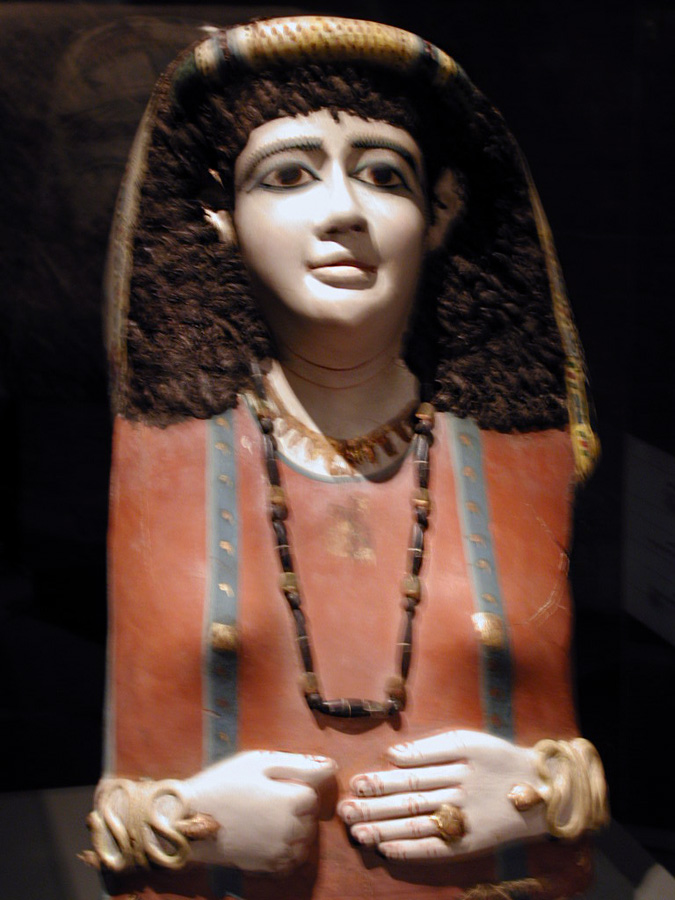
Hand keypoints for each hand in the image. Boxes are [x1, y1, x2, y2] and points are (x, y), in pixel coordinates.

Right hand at [184, 750, 336, 873]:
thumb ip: (300, 763)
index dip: (293, 785)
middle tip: (263, 799)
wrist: (190, 819)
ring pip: (304, 839)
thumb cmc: (224, 784)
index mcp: (293, 800)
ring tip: (263, 817)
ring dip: (292, 828)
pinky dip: (285, 849)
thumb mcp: (259, 762)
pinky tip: (264, 837)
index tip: (270, 784)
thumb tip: (332, 766)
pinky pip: (292, 859)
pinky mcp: (269, 867)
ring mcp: (281, 851)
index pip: (313, 792)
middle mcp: (292, 829)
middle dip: (294, 806)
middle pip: (309, 816)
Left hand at [337, 730, 546, 861]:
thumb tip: (394, 755)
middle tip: (345, 810)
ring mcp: (465, 820)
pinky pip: (436, 849)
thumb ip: (431, 748)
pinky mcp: (471, 845)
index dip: (382, 779)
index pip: (412, 773)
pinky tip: (386, 849)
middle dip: (374, 805)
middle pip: (410, 799)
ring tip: (356, 831)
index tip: (356, 783)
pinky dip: (410, 850)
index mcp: (457, 762)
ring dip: (383, 829)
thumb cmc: (499, 760)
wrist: (542, 791)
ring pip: (417, 824)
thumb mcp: (469, 741)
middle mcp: (459, 791)